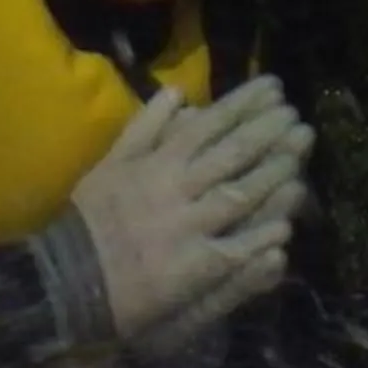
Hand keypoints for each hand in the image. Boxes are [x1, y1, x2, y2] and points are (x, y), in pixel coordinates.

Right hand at [36, 76, 312, 344]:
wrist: (66, 279)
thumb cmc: (85, 223)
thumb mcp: (108, 165)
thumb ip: (143, 128)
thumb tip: (178, 94)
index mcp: (156, 163)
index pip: (210, 124)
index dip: (246, 104)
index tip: (276, 89)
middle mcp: (176, 189)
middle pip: (233, 154)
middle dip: (270, 134)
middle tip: (299, 119)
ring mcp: (187, 228)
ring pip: (240, 195)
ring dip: (275, 174)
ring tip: (301, 159)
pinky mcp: (191, 268)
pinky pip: (234, 249)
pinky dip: (259, 236)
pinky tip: (283, 228)